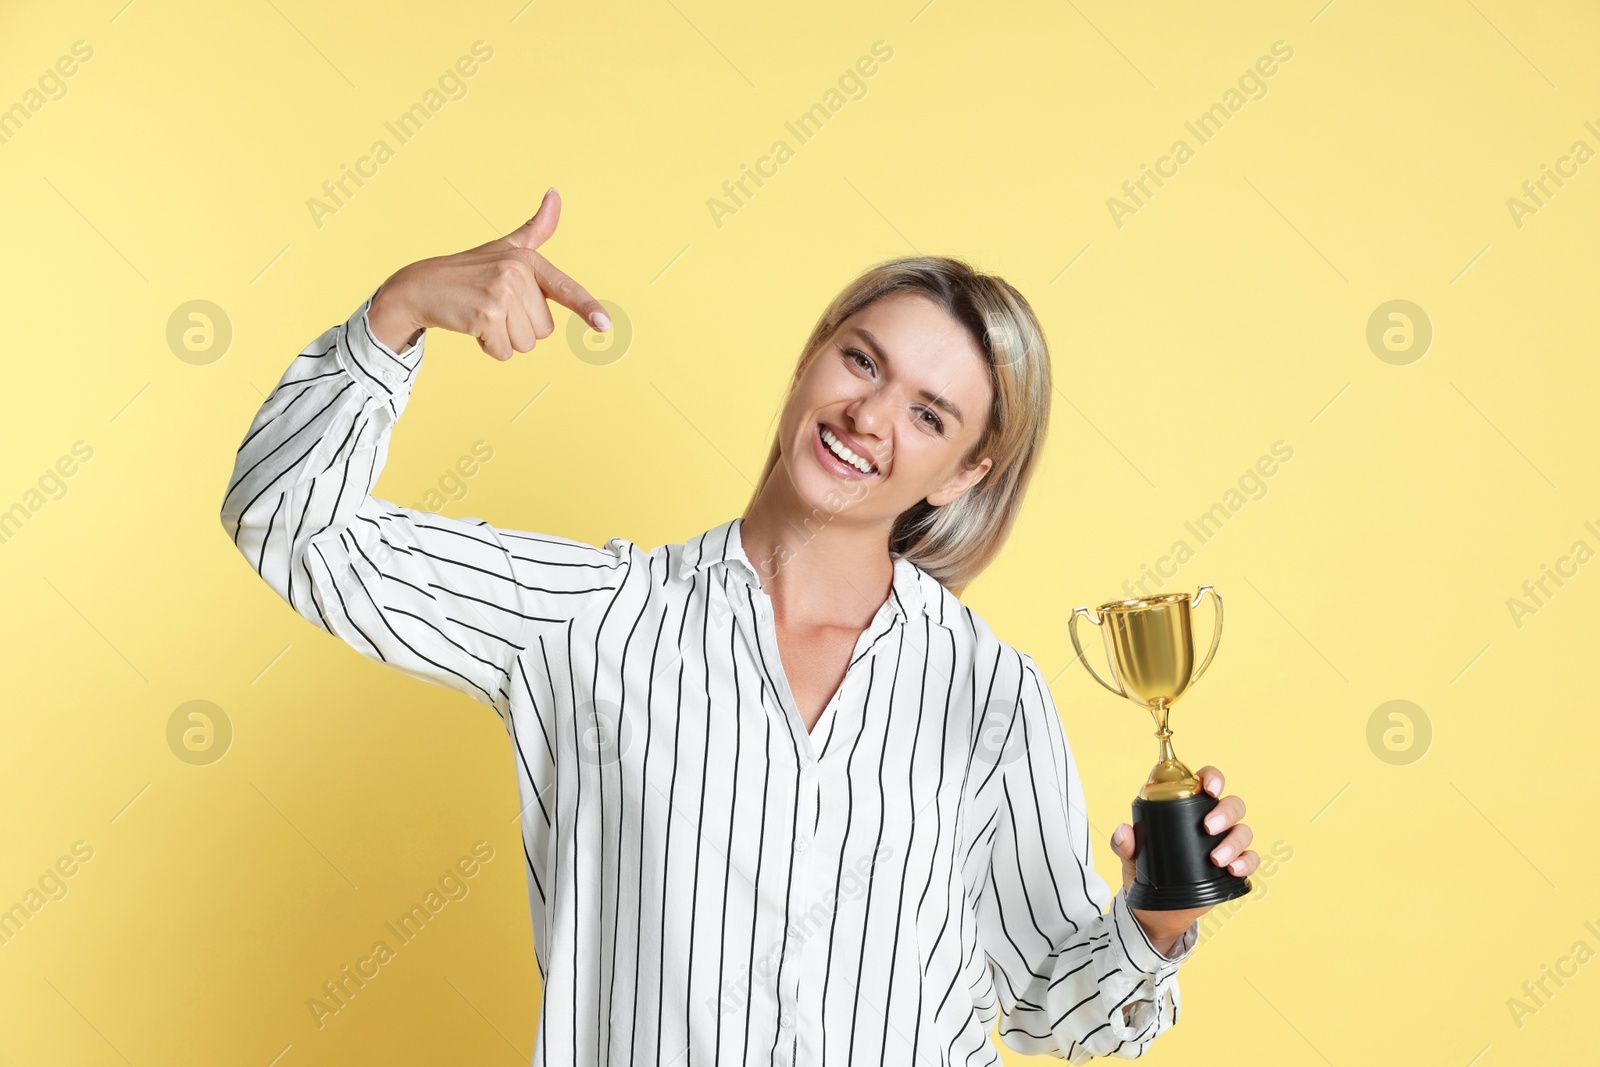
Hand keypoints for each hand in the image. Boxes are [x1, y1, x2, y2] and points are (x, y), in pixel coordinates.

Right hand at [368, 187, 610, 359]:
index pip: (566, 288)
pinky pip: (504, 352)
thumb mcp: (505, 247)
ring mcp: (501, 293)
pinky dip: (488, 347)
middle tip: (493, 306)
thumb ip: (536, 229)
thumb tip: (556, 193)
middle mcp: (517, 273)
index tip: (604, 325)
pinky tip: (473, 326)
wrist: (420, 286)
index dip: (587, 308)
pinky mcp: (486, 314)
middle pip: (544, 330)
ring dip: (503, 338)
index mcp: (527, 260)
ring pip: (525, 344)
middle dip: (519, 327)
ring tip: (483, 315)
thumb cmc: (468, 271)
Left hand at [1109, 765, 1256, 956]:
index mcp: (1187, 808)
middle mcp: (1211, 821)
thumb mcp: (1132, 859)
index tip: (1209, 788)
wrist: (1157, 913)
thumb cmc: (1147, 874)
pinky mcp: (1233, 867)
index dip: (1213, 778)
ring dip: (1233, 842)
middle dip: (1225, 813)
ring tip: (1216, 859)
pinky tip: (1233, 870)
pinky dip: (1246, 862)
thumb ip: (1125, 844)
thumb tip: (1123, 831)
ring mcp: (1224, 844)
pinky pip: (1250, 859)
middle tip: (1208, 828)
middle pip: (1232, 805)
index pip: (1205, 782)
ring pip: (1243, 831)